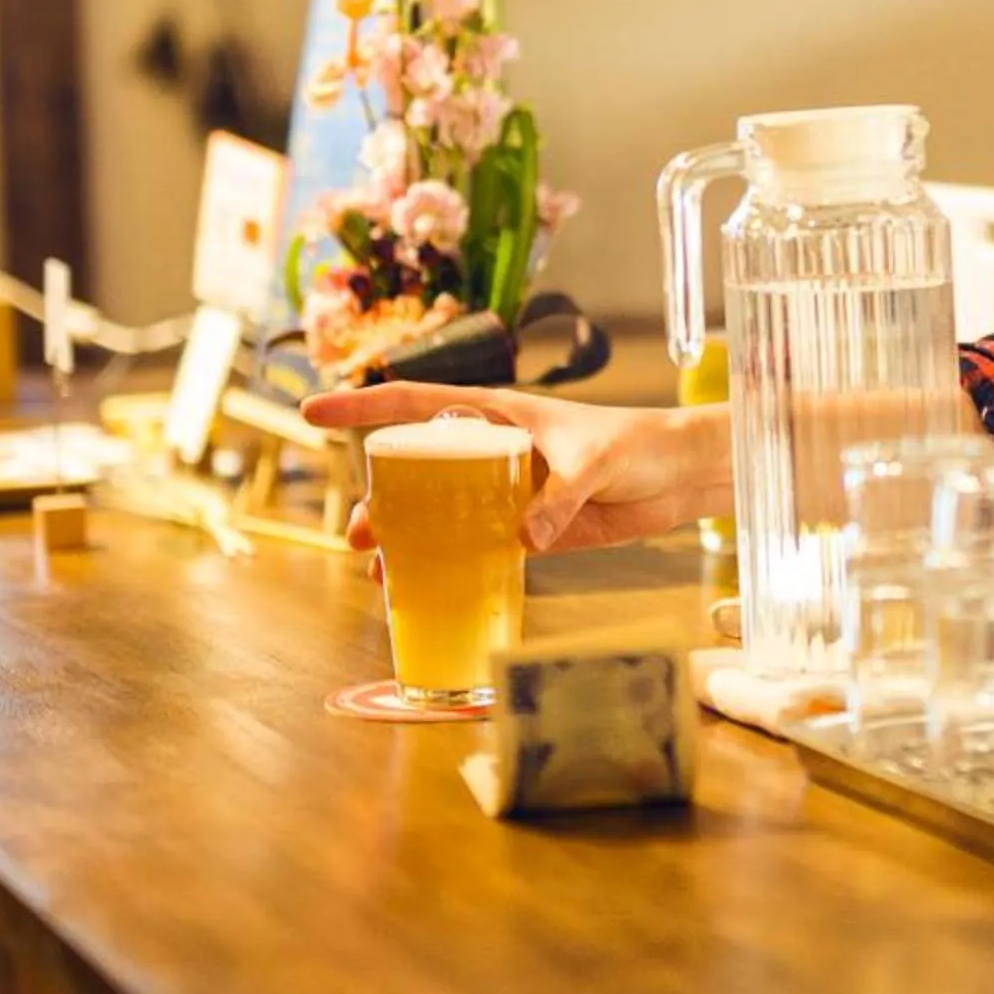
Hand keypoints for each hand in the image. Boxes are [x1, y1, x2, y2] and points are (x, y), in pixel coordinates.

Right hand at [299, 383, 733, 553]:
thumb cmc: (641, 443)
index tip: (311, 412)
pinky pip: (478, 548)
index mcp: (497, 413)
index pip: (412, 403)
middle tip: (358, 534)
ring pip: (440, 514)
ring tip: (379, 573)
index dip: (360, 406)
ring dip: (406, 541)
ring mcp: (507, 492)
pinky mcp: (530, 530)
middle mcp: (492, 451)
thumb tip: (523, 539)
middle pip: (416, 470)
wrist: (682, 473)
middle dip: (379, 500)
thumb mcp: (597, 460)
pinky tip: (425, 590)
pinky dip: (450, 567)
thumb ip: (561, 496)